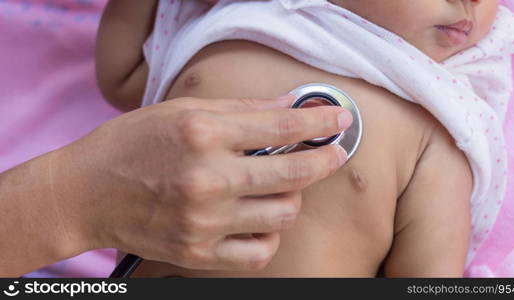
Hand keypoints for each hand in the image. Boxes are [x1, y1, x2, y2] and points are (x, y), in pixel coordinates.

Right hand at [56, 95, 351, 270]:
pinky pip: (259, 251)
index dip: (318, 120)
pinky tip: (262, 220)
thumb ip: (239, 108)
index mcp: (202, 134)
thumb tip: (288, 104)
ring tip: (281, 185)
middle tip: (333, 153)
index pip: (280, 125)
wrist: (84, 193)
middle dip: (324, 159)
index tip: (338, 119)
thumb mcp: (180, 110)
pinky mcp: (198, 253)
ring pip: (283, 214)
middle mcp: (207, 179)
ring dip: (293, 197)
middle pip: (292, 173)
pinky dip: (270, 235)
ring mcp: (204, 221)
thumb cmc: (130, 144)